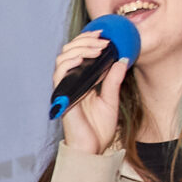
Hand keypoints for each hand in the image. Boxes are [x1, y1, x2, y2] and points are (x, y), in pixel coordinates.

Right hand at [52, 30, 129, 157]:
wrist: (93, 148)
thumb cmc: (99, 128)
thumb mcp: (112, 99)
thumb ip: (114, 80)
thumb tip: (122, 59)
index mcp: (82, 81)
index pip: (79, 53)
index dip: (88, 40)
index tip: (105, 34)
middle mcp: (71, 82)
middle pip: (69, 51)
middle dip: (85, 40)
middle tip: (103, 39)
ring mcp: (65, 88)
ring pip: (63, 58)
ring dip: (80, 48)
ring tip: (98, 47)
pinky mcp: (62, 96)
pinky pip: (60, 73)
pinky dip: (71, 61)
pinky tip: (85, 58)